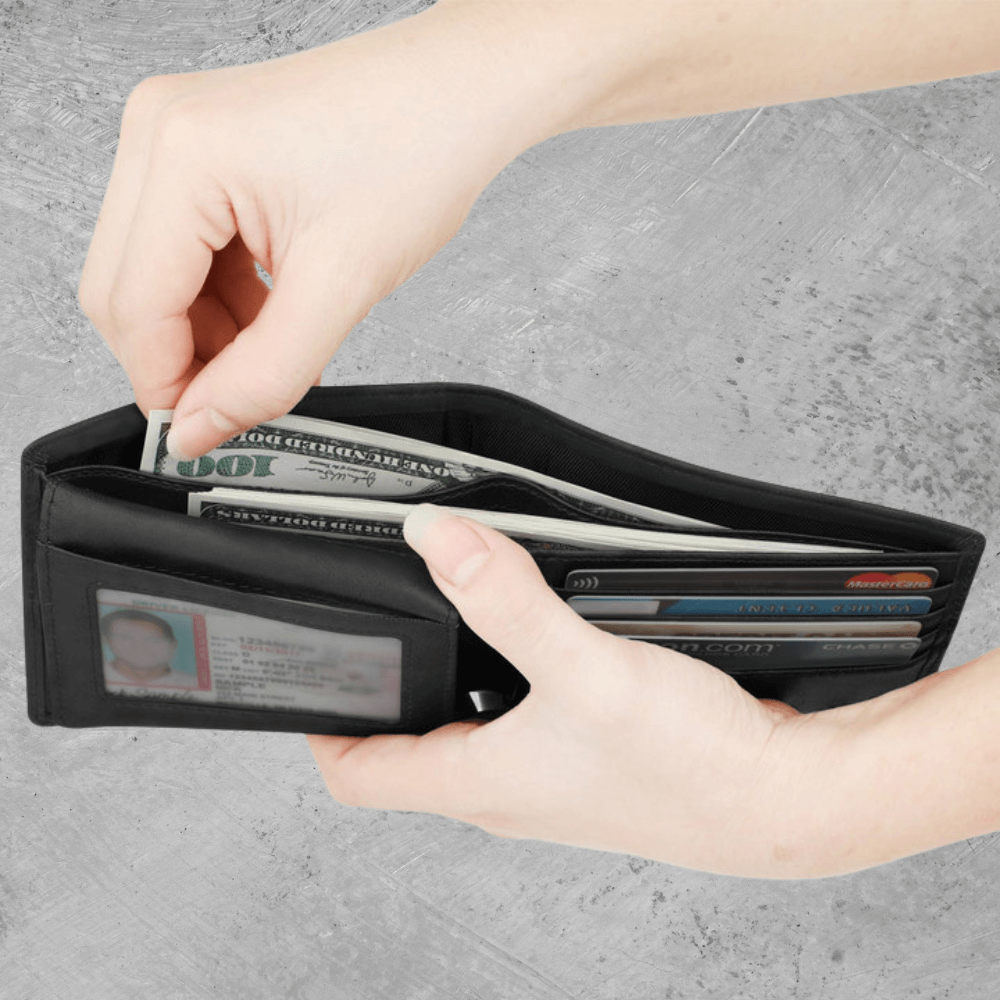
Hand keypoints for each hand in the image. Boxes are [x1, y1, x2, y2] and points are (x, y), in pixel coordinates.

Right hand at [76, 5, 551, 459]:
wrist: (459, 95)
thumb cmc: (418, 152)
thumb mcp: (340, 287)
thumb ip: (262, 375)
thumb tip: (199, 428)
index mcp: (183, 154)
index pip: (133, 306)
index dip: (165, 384)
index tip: (203, 431)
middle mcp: (160, 132)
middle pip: (125, 291)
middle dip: (182, 358)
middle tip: (241, 398)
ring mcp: (177, 136)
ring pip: (154, 276)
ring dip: (207, 331)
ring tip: (277, 351)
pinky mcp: (204, 150)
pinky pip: (185, 249)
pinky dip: (221, 298)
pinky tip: (271, 317)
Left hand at [306, 504, 831, 879]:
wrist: (785, 799)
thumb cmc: (692, 766)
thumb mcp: (586, 671)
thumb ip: (509, 603)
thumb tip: (439, 542)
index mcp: (480, 784)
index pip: (359, 774)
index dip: (322, 726)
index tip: (309, 674)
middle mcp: (506, 790)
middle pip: (411, 746)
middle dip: (388, 688)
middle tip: (381, 621)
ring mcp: (550, 778)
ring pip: (472, 727)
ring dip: (455, 675)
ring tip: (456, 610)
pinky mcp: (590, 759)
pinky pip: (526, 719)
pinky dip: (514, 677)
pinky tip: (544, 637)